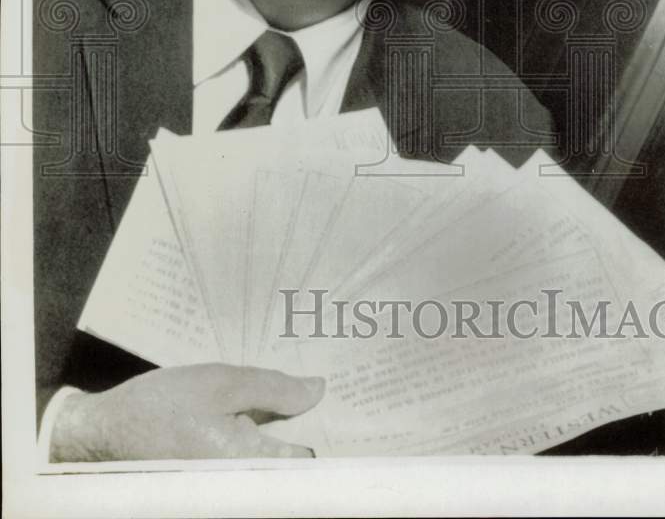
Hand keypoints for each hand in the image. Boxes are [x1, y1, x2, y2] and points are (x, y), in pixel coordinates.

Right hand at [49, 363, 324, 461]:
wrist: (104, 433)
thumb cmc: (161, 405)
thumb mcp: (220, 382)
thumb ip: (273, 390)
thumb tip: (319, 391)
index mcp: (247, 463)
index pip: (309, 459)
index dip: (337, 432)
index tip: (359, 405)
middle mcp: (242, 483)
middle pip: (297, 460)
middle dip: (319, 426)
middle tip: (338, 389)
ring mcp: (231, 481)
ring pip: (278, 457)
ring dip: (297, 428)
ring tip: (315, 391)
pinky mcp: (220, 473)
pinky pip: (258, 456)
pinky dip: (272, 433)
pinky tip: (279, 405)